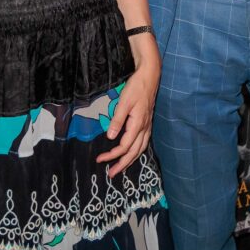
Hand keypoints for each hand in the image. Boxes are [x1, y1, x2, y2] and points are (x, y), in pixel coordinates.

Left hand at [97, 44, 160, 176]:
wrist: (150, 75)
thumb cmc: (136, 86)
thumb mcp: (124, 101)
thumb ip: (117, 119)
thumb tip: (110, 137)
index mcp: (138, 123)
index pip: (124, 146)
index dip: (112, 155)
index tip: (100, 159)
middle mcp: (145, 127)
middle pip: (134, 151)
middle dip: (123, 164)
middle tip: (111, 174)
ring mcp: (148, 124)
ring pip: (141, 148)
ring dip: (131, 160)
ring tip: (122, 167)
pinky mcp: (148, 121)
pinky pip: (143, 141)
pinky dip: (137, 150)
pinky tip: (133, 151)